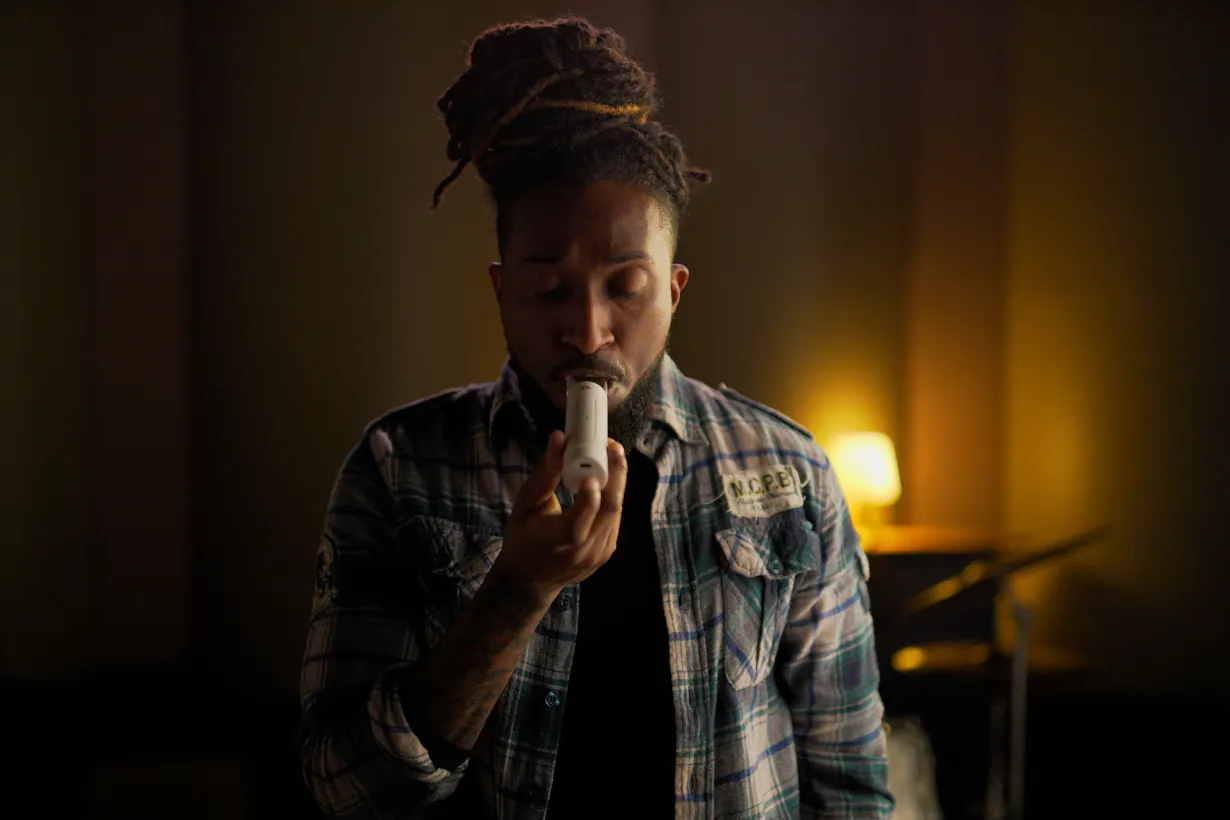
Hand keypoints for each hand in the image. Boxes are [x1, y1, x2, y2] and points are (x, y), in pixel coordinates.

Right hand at [493, 430, 627, 600]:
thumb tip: (558, 438)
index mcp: (561, 541)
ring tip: (610, 457)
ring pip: (617, 512)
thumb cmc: (522, 537)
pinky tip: (607, 480)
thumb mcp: (527, 504)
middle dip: (616, 474)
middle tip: (612, 447)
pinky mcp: (608, 551)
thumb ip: (545, 473)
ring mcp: (601, 553)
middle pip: (610, 510)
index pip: (583, 518)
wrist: (530, 580)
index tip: (594, 465)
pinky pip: (614, 519)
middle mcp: (586, 550)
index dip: (591, 493)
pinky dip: (612, 497)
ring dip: (617, 482)